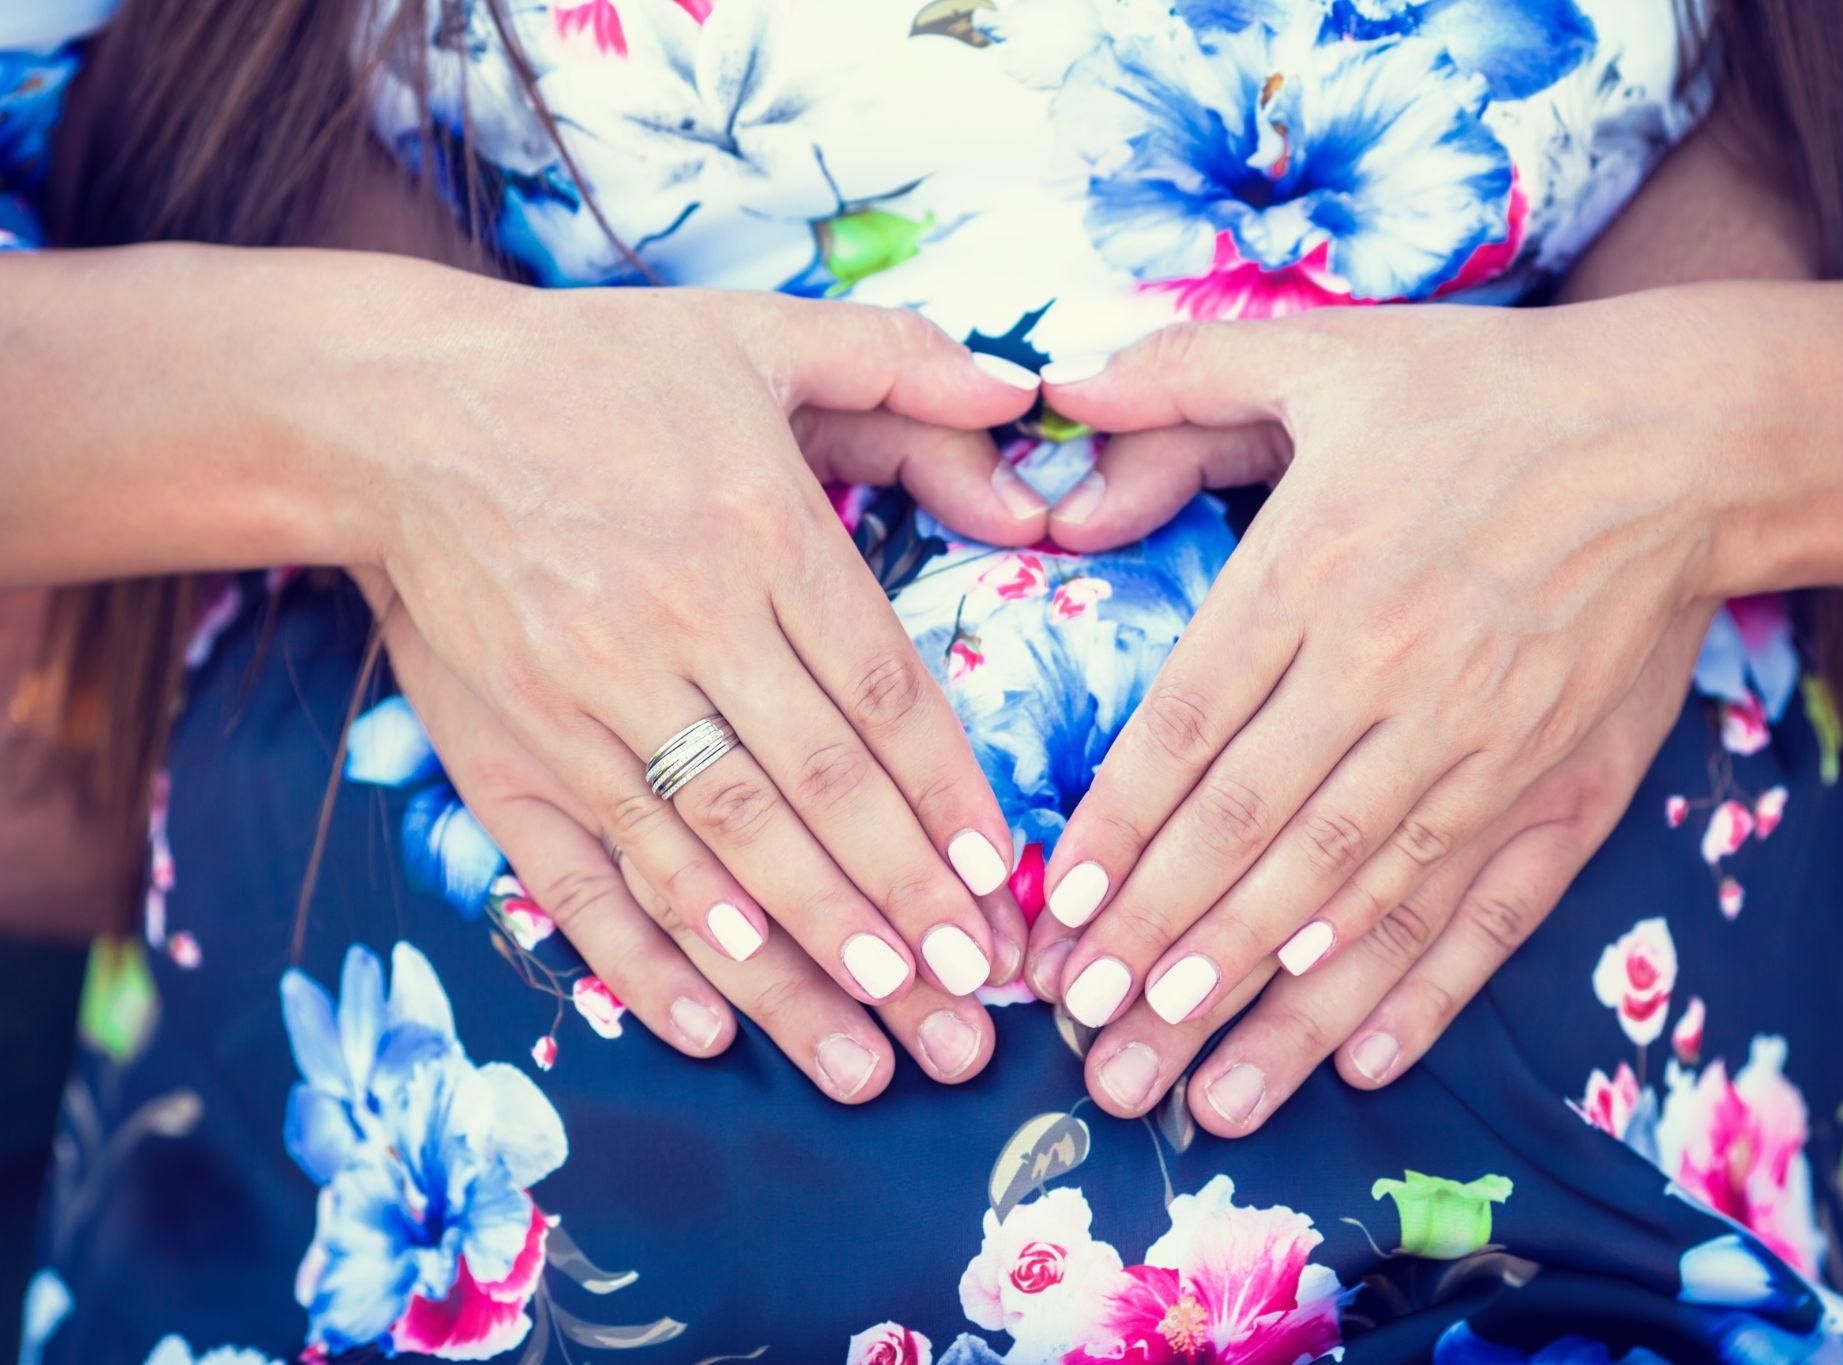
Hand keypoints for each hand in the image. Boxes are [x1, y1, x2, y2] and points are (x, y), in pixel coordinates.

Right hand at [343, 269, 1045, 1007]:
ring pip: (712, 854)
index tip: (1002, 887)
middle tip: (976, 1014)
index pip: (881, 694)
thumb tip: (1022, 388)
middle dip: (902, 914)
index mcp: (757, 532)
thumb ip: (897, 360)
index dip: (946, 801)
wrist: (398, 412)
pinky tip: (707, 1028)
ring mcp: (584, 704)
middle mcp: (679, 628)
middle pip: (814, 797)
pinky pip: (578, 873)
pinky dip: (641, 952)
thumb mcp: (756, 334)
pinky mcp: (504, 754)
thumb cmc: (598, 374)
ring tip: (876, 1059)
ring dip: (798, 966)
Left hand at [1026, 303, 1714, 1028]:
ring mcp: (1479, 741)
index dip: (1119, 832)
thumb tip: (1055, 385)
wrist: (1682, 437)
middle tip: (1088, 1035)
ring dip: (1267, 998)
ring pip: (1353, 891)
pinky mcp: (1559, 785)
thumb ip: (1178, 374)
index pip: (1189, 728)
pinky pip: (1485, 906)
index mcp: (1313, 570)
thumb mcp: (1323, 352)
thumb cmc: (1485, 394)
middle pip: (1253, 832)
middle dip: (1162, 944)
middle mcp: (1386, 670)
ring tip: (1192, 1091)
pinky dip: (1422, 988)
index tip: (1058, 915)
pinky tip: (1360, 1063)